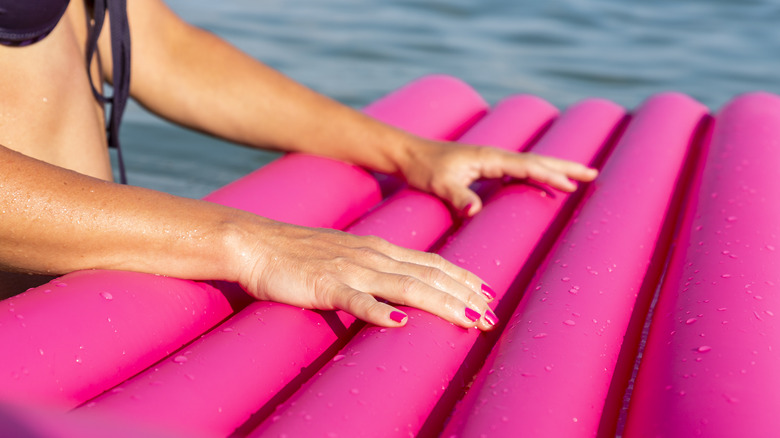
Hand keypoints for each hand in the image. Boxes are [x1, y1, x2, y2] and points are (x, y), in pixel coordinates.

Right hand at [234, 220, 497, 329]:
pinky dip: (378, 311)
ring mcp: (350, 270)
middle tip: (492, 315)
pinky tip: (399, 323)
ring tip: (468, 318)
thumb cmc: (301, 252)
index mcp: (379, 249)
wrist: (258, 242)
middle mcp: (372, 257)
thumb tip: (401, 288)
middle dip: (464, 296)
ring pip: (405, 287)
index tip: (488, 292)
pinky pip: (355, 300)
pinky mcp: (325, 286)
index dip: (462, 278)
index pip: (431, 263)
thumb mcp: (348, 254)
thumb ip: (376, 268)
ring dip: (440, 303)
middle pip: (428, 276)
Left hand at [399, 139, 598, 216]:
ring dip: (554, 169)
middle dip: (565, 166)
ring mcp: (491, 160)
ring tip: (578, 178)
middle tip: (592, 174)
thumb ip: (458, 197)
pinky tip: (543, 183)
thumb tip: (475, 211)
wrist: (408, 154)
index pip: (527, 165)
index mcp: (489, 157)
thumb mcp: (439, 185)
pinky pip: (519, 170)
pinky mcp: (486, 167)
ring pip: (530, 164)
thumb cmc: (423, 168)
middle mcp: (494, 156)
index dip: (551, 173)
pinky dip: (536, 174)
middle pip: (537, 160)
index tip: (572, 183)